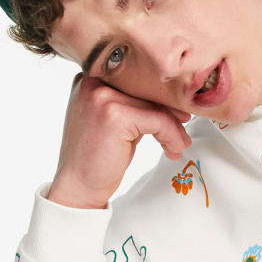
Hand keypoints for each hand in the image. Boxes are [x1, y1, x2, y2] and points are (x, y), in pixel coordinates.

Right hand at [47, 73, 191, 208]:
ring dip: (174, 129)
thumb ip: (136, 104)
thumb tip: (173, 101)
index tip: (179, 116)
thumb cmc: (98, 155)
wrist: (78, 185)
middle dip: (171, 113)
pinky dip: (171, 137)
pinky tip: (173, 151)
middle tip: (182, 134)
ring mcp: (102, 95)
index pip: (139, 80)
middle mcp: (94, 80)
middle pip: (149, 90)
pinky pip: (158, 120)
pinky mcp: (114, 114)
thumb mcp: (116, 120)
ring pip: (157, 106)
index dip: (162, 99)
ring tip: (178, 146)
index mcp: (92, 77)